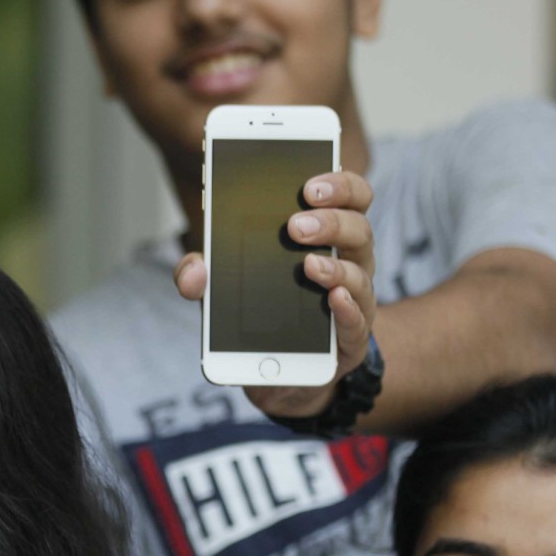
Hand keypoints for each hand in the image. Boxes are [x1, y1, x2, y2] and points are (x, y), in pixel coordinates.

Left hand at [175, 171, 377, 417]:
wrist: (277, 372)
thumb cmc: (261, 313)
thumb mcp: (224, 288)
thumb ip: (202, 276)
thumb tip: (194, 272)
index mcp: (325, 236)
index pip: (348, 196)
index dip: (338, 183)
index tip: (309, 183)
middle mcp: (348, 261)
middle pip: (358, 227)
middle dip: (330, 220)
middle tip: (296, 225)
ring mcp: (354, 299)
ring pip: (361, 272)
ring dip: (336, 265)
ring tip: (309, 264)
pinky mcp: (351, 339)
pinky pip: (358, 320)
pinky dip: (348, 307)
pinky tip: (333, 298)